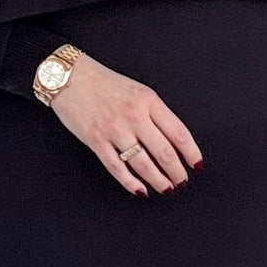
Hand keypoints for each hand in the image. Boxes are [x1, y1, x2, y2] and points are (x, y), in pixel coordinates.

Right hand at [48, 52, 202, 195]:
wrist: (69, 77)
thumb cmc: (104, 83)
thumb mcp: (137, 90)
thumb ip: (154, 113)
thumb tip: (172, 141)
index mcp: (148, 101)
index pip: (178, 132)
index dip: (191, 153)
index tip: (196, 164)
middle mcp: (134, 116)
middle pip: (164, 152)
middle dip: (177, 172)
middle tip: (182, 182)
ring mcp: (114, 130)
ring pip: (143, 163)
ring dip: (158, 180)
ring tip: (166, 188)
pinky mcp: (96, 140)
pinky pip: (117, 167)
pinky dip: (130, 182)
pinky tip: (140, 189)